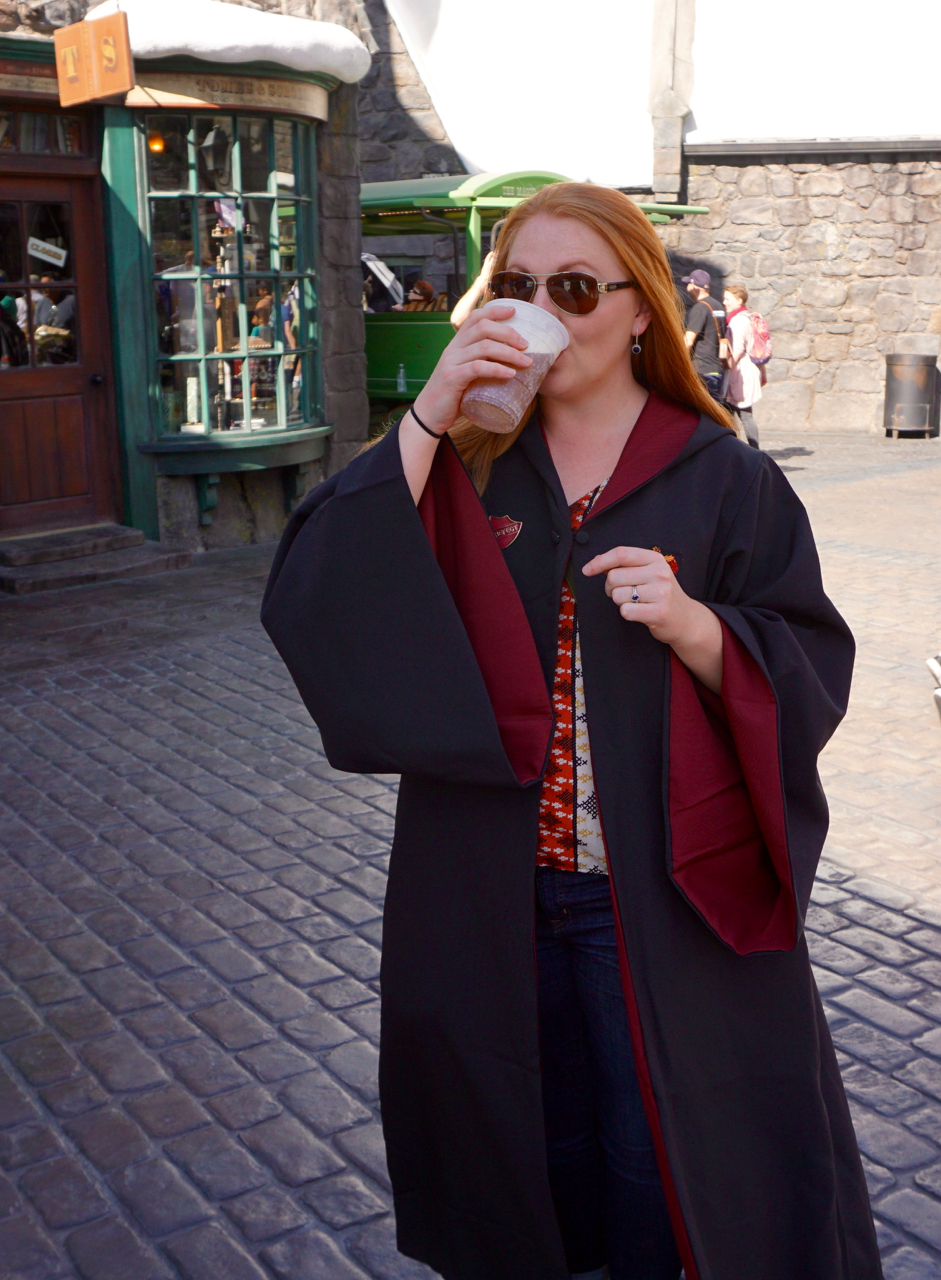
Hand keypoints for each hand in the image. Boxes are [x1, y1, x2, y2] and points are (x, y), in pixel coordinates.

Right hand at [413, 304, 531, 432]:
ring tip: (526, 362)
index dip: (495, 311)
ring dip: (509, 353)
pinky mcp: (452, 378)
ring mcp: (451, 362)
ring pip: (484, 347)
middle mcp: (453, 348)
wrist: (429, 415)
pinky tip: (510, 374)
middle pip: (484, 328)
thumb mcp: (466, 373)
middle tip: (526, 345)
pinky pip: (478, 368)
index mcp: (457, 344)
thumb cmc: (453, 395)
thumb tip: (511, 362)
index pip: (475, 317)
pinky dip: (497, 369)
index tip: (514, 311)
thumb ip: (481, 364)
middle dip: (509, 333)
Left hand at [583, 546, 722, 690]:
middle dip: (610, 587)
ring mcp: (661, 593)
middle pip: (614, 576)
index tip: (587, 570)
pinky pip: (625, 611)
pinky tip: (639, 613)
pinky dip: (627, 613)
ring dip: (620, 602)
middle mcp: (659, 573)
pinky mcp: (659, 612)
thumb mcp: (649, 573)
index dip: (600, 561)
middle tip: (623, 593)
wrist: (685, 619)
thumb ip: (625, 566)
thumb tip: (595, 563)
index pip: (621, 553)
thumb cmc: (660, 595)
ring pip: (617, 595)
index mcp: (655, 559)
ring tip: (635, 603)